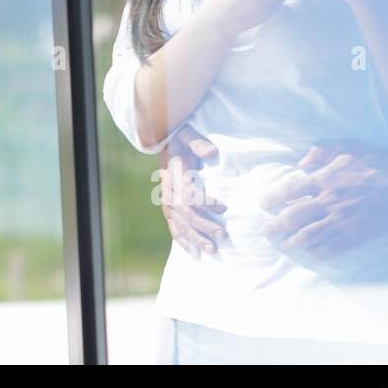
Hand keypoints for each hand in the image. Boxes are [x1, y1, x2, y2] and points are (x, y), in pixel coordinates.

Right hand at [158, 124, 227, 257]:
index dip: (205, 202)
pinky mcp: (168, 208)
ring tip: (212, 250)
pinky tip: (195, 253)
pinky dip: (183, 241)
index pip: (187, 193)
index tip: (224, 207)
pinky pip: (173, 228)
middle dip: (203, 226)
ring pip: (179, 224)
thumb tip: (212, 153)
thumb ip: (198, 143)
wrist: (163, 142)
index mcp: (173, 174)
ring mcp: (166, 201)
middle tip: (223, 236)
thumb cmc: (181, 138)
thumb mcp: (188, 135)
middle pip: (184, 213)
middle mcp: (168, 190)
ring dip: (195, 238)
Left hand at [258, 142, 387, 259]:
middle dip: (274, 226)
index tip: (263, 203)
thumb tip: (298, 164)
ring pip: (308, 236)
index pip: (288, 192)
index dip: (271, 199)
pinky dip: (318, 252)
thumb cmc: (371, 160)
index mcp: (322, 180)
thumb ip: (317, 153)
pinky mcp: (356, 234)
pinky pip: (332, 248)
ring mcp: (341, 220)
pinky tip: (311, 251)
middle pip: (292, 217)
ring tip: (284, 243)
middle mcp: (327, 202)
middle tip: (266, 230)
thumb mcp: (341, 146)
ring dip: (292, 242)